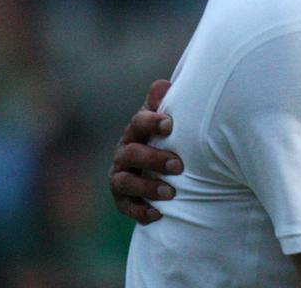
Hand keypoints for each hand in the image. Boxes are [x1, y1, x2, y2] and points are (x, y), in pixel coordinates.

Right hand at [109, 79, 182, 223]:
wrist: (159, 168)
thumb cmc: (168, 138)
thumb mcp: (166, 120)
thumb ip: (164, 103)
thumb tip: (164, 85)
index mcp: (137, 131)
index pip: (138, 123)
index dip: (151, 122)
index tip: (170, 124)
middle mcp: (124, 153)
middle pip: (131, 154)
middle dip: (154, 159)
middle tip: (179, 166)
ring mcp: (121, 176)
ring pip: (125, 182)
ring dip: (147, 188)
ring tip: (171, 193)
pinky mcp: (122, 199)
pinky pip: (125, 207)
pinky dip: (140, 211)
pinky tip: (158, 215)